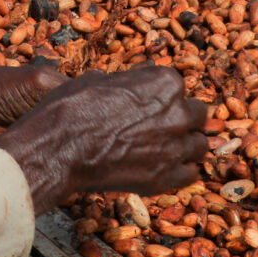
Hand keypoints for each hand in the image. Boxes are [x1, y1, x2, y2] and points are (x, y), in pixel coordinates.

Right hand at [0, 64, 208, 213]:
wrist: (58, 149)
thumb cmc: (71, 109)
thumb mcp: (99, 79)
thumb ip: (128, 80)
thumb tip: (132, 79)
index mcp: (165, 83)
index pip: (178, 86)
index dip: (163, 96)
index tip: (151, 104)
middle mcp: (178, 113)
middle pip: (197, 114)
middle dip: (182, 118)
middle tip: (163, 125)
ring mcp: (175, 147)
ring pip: (199, 145)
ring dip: (186, 145)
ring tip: (166, 148)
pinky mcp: (166, 177)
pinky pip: (190, 174)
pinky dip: (181, 171)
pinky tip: (165, 168)